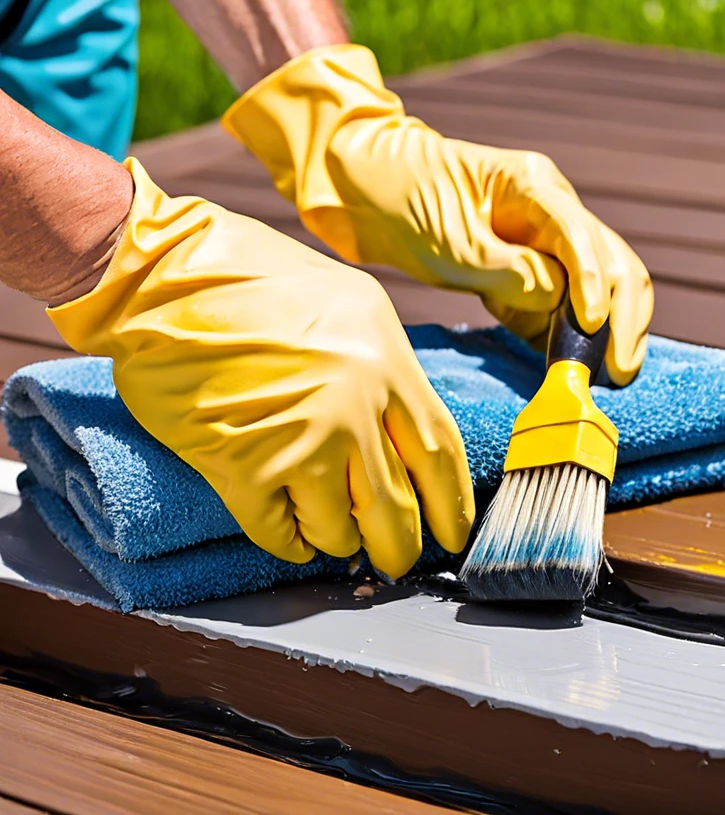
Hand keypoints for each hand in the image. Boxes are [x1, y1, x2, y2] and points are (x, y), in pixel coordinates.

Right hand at [48, 159, 474, 578]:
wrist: (160, 274)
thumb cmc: (248, 277)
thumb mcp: (348, 303)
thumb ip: (381, 366)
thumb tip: (398, 425)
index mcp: (387, 363)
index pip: (440, 454)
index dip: (451, 505)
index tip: (452, 535)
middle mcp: (355, 408)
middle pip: (397, 506)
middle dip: (400, 546)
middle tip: (397, 562)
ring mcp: (302, 441)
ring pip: (339, 530)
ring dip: (338, 543)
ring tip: (333, 539)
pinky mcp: (244, 467)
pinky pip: (278, 532)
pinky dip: (288, 544)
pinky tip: (290, 539)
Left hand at [222, 45, 652, 385]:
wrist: (362, 187)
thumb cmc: (400, 199)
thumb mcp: (448, 239)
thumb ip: (508, 269)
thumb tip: (559, 300)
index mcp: (535, 187)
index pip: (584, 238)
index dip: (595, 286)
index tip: (593, 330)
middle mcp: (553, 212)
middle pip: (614, 262)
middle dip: (625, 317)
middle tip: (622, 370)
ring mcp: (546, 244)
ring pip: (601, 289)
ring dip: (609, 332)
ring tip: (610, 377)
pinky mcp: (528, 274)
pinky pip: (565, 310)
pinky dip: (575, 340)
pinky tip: (576, 370)